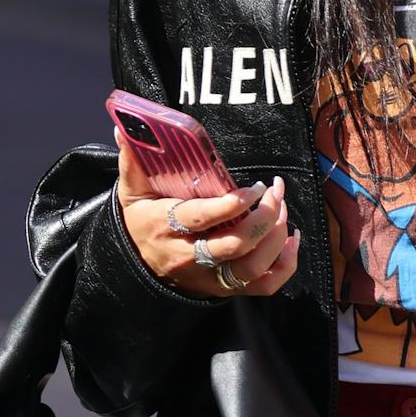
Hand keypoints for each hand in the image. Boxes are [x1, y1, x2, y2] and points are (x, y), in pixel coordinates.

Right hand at [114, 132, 300, 297]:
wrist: (137, 266)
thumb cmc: (141, 221)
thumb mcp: (132, 191)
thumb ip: (132, 161)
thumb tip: (125, 128)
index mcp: (166, 227)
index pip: (202, 219)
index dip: (233, 204)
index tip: (254, 188)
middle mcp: (189, 256)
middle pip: (235, 245)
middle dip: (264, 218)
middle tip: (274, 192)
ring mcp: (209, 276)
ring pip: (252, 267)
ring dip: (276, 238)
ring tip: (281, 209)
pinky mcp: (225, 287)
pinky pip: (263, 286)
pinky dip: (284, 266)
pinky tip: (290, 239)